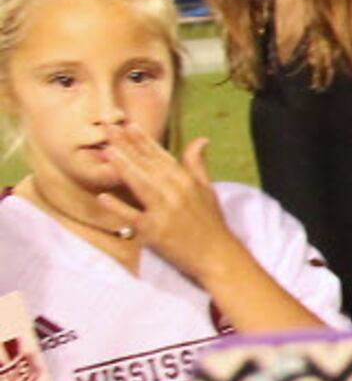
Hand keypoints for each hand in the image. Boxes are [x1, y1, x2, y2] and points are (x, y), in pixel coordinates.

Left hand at [96, 129, 246, 289]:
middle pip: (147, 166)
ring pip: (141, 185)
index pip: (161, 157)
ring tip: (107, 151)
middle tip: (108, 129)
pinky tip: (104, 197)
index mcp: (187, 181)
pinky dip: (119, 207)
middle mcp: (176, 193)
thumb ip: (197, 164)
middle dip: (127, 146)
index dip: (144, 141)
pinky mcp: (155, 232)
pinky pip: (134, 217)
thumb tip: (201, 139)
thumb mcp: (207, 189)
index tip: (128, 125)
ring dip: (123, 167)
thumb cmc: (211, 223)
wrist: (217, 256)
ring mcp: (165, 212)